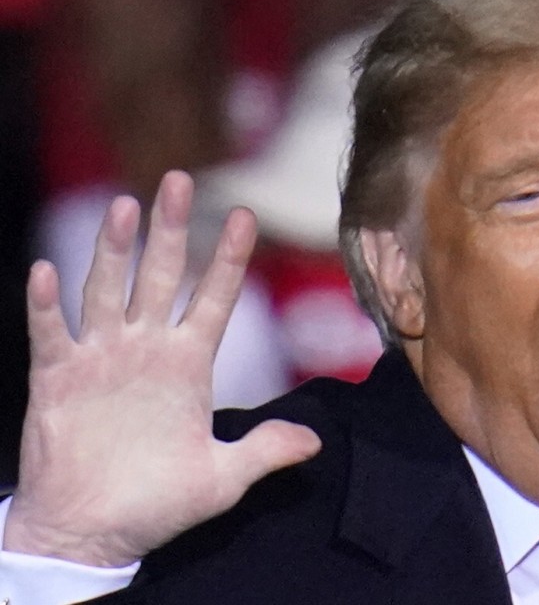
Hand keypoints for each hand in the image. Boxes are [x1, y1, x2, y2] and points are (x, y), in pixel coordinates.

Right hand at [4, 171, 320, 566]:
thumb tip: (316, 442)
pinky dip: (46, 305)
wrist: (92, 533)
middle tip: (180, 181)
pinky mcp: (57, 378)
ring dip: (113, 250)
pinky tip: (46, 271)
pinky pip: (50, 333)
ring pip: (107, 290)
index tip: (246, 215)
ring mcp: (101, 359)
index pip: (215, 298)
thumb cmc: (157, 504)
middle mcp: (147, 350)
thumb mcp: (221, 478)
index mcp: (189, 365)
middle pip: (162, 277)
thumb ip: (265, 451)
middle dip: (171, 230)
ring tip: (125, 205)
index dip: (229, 258)